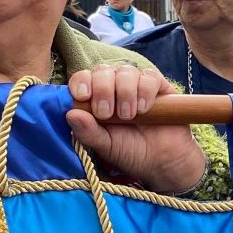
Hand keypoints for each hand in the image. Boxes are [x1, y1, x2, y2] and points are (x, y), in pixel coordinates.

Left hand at [65, 66, 209, 193]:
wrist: (162, 162)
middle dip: (103, 89)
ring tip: (129, 116)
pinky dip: (145, 90)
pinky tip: (145, 108)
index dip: (81, 82)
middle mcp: (114, 87)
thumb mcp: (105, 146)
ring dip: (125, 92)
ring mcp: (136, 84)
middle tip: (108, 114)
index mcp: (96, 99)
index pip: (83, 78)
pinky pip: (149, 76)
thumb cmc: (130, 152)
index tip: (83, 96)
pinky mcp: (158, 86)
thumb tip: (70, 114)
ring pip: (126, 71)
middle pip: (103, 71)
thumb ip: (88, 132)